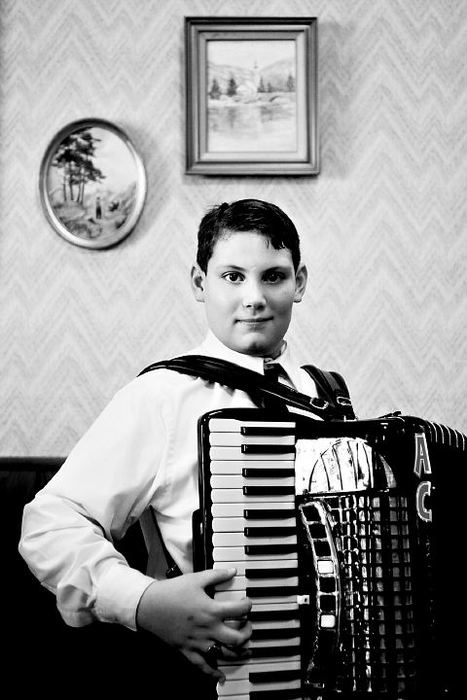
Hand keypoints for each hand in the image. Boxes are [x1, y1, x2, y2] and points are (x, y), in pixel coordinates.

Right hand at [136, 568, 251, 679]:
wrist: (148, 605)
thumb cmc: (171, 591)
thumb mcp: (196, 579)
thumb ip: (217, 575)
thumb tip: (233, 571)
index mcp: (211, 610)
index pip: (239, 611)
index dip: (248, 605)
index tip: (247, 603)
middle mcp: (207, 629)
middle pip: (237, 638)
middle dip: (248, 633)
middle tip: (248, 627)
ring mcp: (197, 642)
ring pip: (224, 654)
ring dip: (238, 653)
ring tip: (244, 649)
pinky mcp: (186, 650)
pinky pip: (203, 667)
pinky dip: (214, 673)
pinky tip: (221, 675)